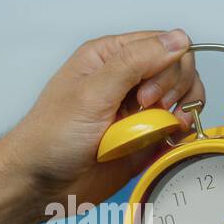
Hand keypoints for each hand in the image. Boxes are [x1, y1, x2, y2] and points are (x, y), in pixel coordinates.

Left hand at [0, 29, 204, 207]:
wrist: (40, 184)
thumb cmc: (51, 137)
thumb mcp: (93, 92)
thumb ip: (136, 62)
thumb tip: (177, 39)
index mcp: (111, 57)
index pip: (164, 44)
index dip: (166, 67)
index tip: (144, 95)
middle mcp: (128, 79)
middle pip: (179, 69)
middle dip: (173, 90)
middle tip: (144, 110)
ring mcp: (138, 110)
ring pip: (184, 98)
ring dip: (181, 112)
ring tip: (159, 128)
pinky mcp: (145, 138)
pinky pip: (178, 130)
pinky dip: (180, 135)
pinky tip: (165, 141)